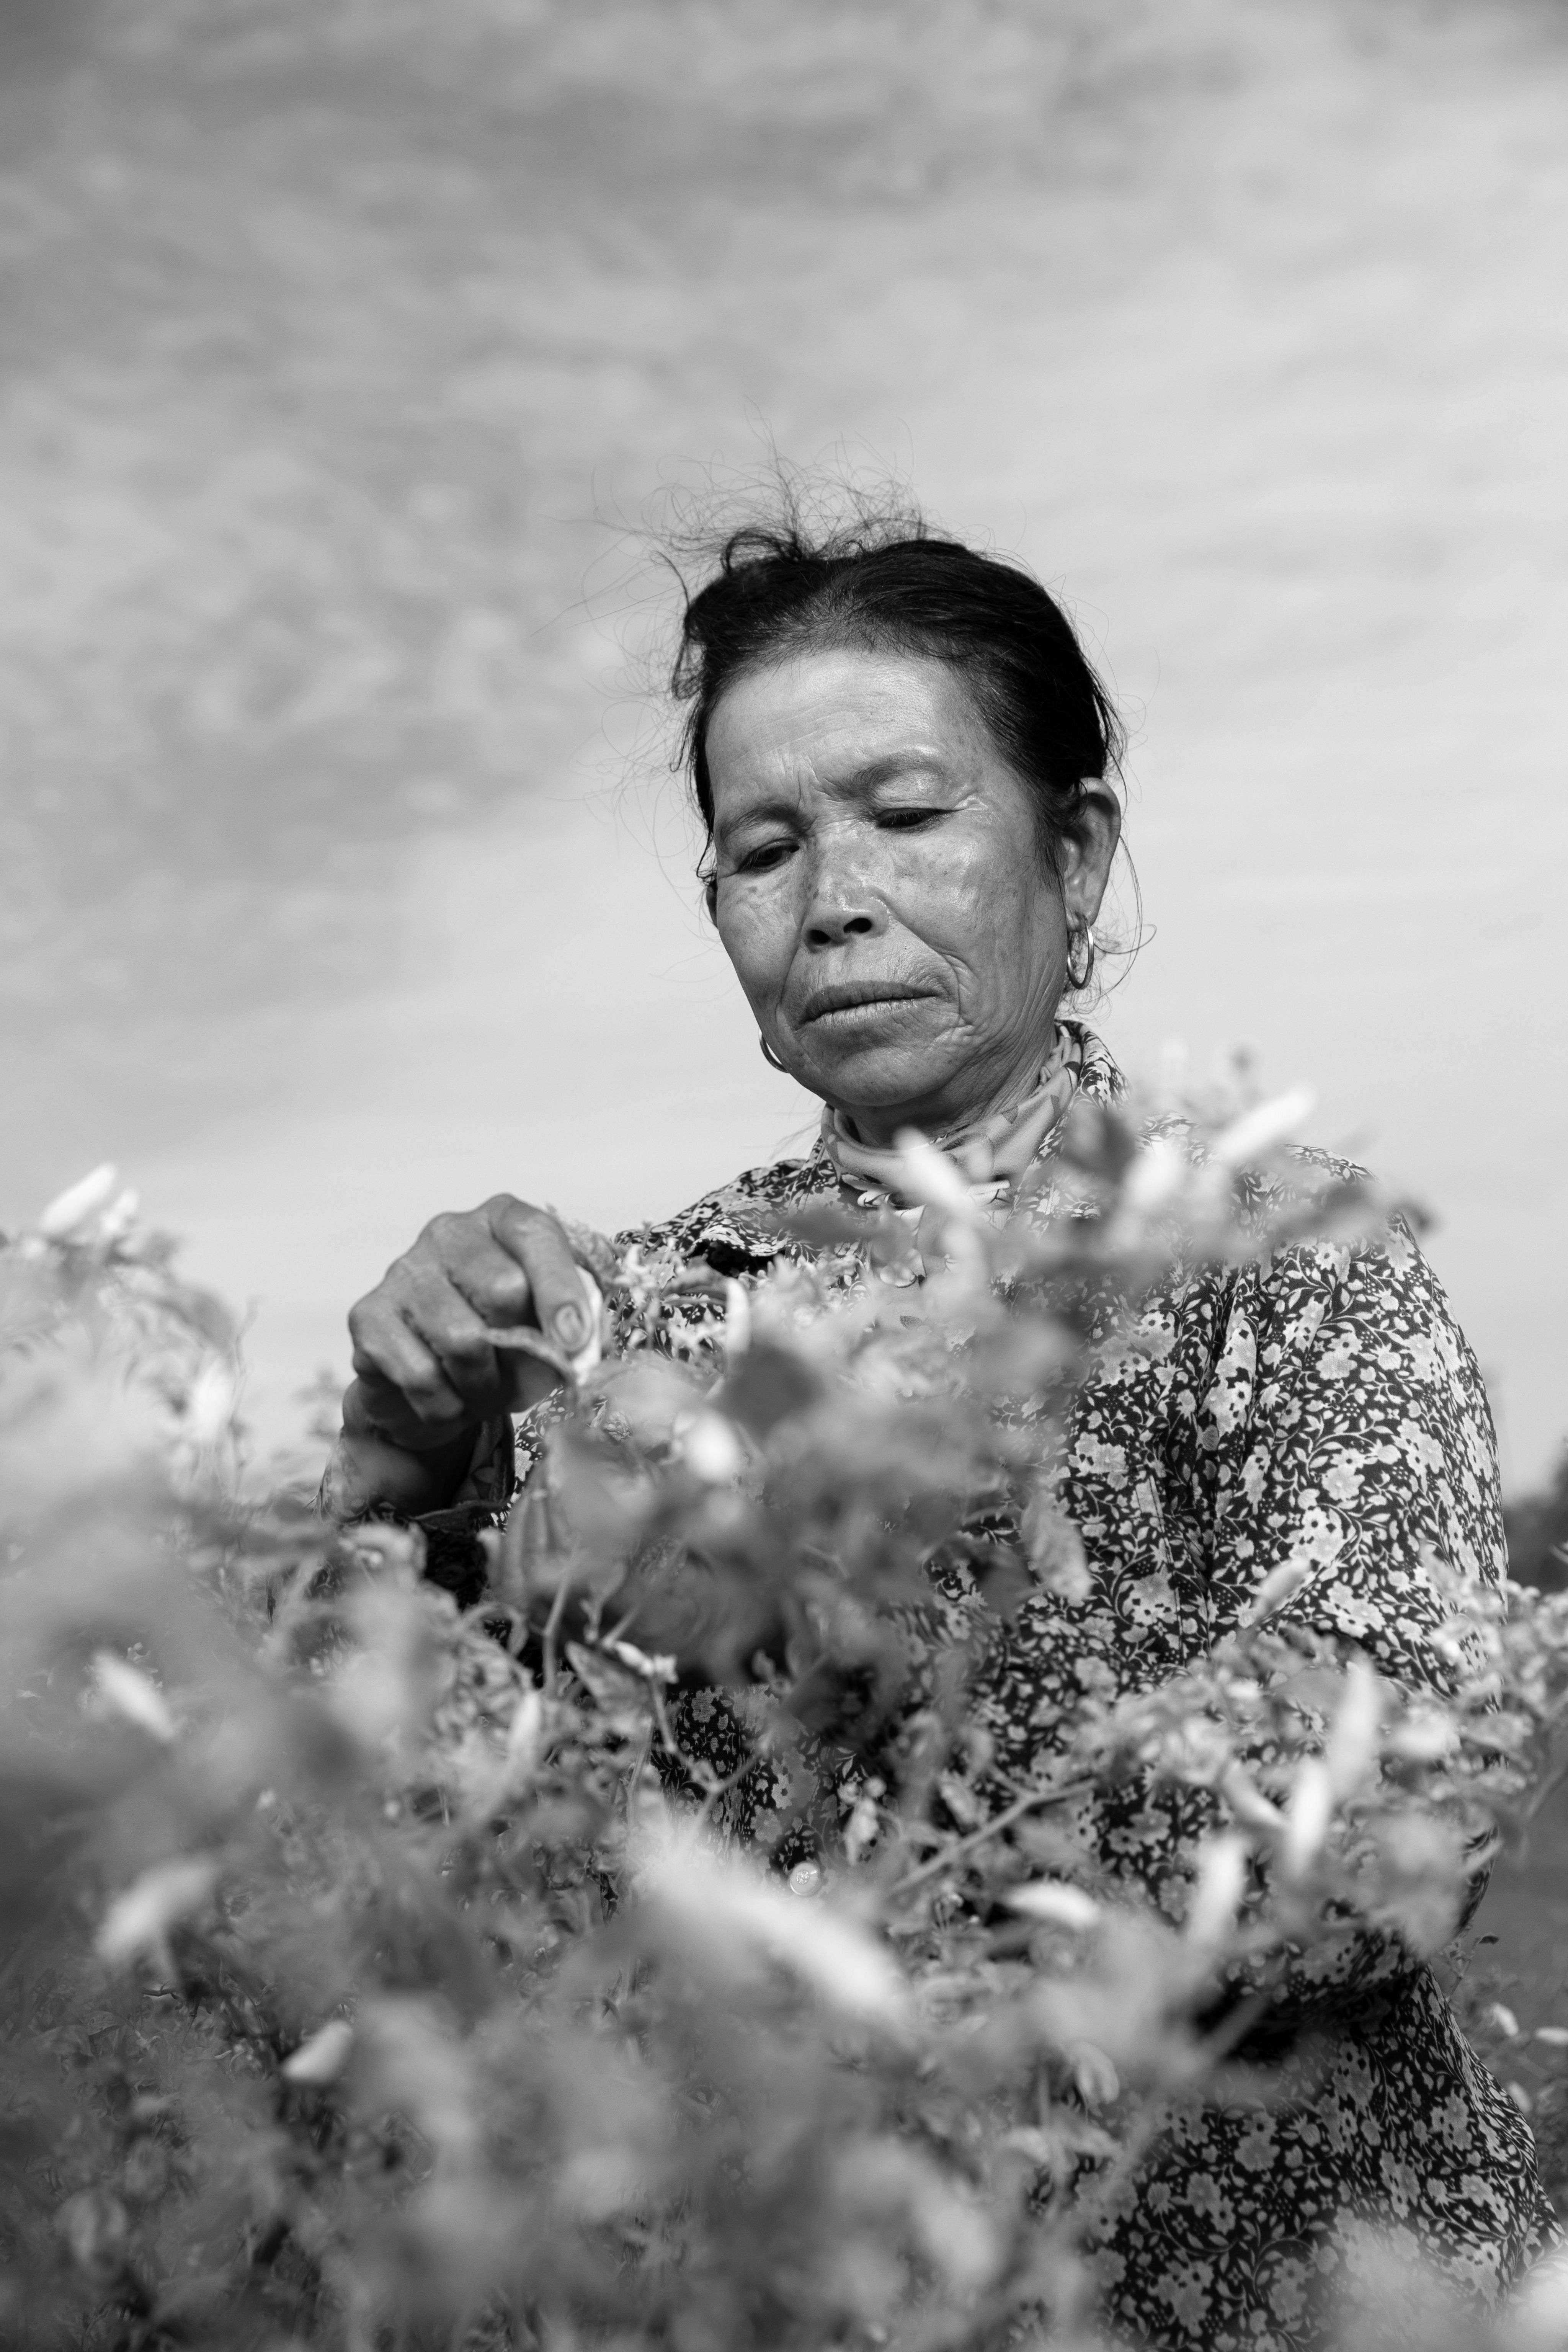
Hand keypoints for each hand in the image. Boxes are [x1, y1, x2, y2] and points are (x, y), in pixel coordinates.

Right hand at [341, 1195, 592, 1456]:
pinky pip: (421, 1375)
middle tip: (520, 1374)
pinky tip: (447, 1398)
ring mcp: (402, 1271)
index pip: (534, 1235)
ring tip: (484, 1388)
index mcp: (500, 1220)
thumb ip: (571, 1325)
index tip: (575, 1342)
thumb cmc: (500, 1342)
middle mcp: (448, 1233)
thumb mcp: (545, 1326)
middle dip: (521, 1348)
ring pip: (462, 1340)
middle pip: (502, 1289)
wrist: (429, 1385)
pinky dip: (446, 1404)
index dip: (560, 1289)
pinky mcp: (368, 1316)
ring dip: (484, 1384)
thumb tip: (579, 1348)